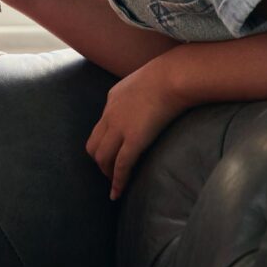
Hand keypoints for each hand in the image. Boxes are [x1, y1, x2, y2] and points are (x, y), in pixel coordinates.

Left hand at [85, 56, 187, 199]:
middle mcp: (110, 115)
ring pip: (102, 157)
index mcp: (113, 99)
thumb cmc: (169, 74)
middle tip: (110, 171)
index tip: (110, 153)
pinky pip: (121, 166)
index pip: (100, 127)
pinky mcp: (133, 140)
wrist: (173, 76)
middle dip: (100, 161)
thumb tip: (155, 98)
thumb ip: (144, 93)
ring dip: (106, 173)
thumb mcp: (148, 79)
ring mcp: (120, 128)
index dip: (104, 143)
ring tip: (114, 184)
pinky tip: (117, 193)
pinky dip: (117, 181)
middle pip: (94, 145)